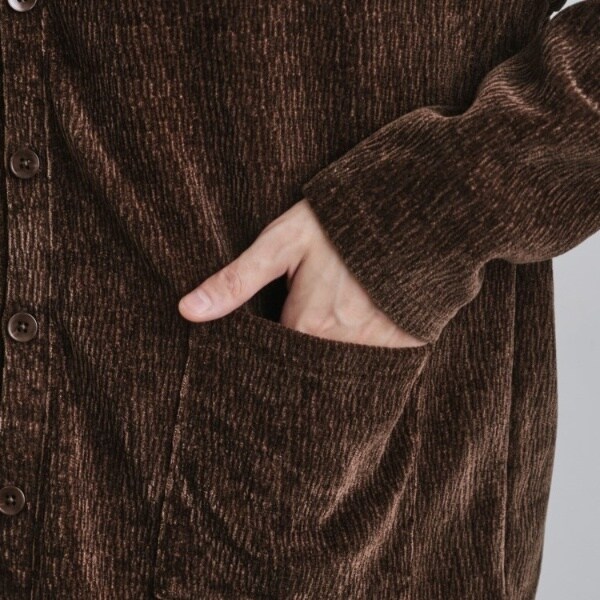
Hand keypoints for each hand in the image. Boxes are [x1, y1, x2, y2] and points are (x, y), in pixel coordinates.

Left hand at [178, 199, 427, 347]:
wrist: (413, 213)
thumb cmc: (340, 224)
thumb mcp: (282, 242)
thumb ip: (236, 280)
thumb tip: (187, 311)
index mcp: (307, 326)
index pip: (275, 354)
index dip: (271, 343)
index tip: (277, 326)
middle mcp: (341, 348)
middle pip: (308, 365)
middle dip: (301, 354)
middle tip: (311, 316)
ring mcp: (378, 351)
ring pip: (342, 367)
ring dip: (334, 354)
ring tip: (338, 318)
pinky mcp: (407, 346)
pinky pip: (378, 365)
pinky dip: (367, 354)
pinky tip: (366, 324)